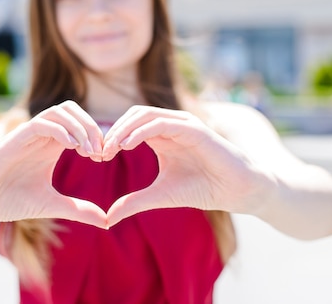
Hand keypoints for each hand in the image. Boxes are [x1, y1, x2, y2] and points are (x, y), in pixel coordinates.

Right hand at [0, 101, 107, 228]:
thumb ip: (78, 210)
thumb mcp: (51, 205)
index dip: (97, 135)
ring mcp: (28, 135)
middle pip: (73, 110)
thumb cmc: (8, 201)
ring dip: (80, 126)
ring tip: (89, 151)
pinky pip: (42, 122)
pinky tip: (72, 147)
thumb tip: (107, 221)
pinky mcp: (14, 139)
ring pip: (60, 110)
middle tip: (101, 152)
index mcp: (52, 146)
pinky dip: (61, 130)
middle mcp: (42, 136)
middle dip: (92, 126)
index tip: (104, 158)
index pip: (80, 123)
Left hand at [101, 106, 273, 226]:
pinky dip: (141, 131)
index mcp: (161, 135)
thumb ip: (134, 202)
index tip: (95, 157)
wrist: (236, 191)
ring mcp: (183, 124)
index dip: (110, 138)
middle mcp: (171, 124)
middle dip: (112, 131)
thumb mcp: (160, 195)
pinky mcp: (194, 129)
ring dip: (122, 129)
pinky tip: (126, 146)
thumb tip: (106, 218)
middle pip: (132, 116)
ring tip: (108, 149)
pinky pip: (162, 123)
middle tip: (97, 152)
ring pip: (144, 114)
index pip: (129, 125)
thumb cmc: (202, 188)